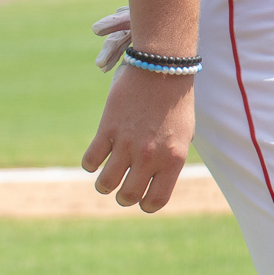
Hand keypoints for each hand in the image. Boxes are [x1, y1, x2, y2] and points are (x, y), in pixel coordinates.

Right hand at [83, 67, 196, 211]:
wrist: (162, 69)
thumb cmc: (176, 103)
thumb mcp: (183, 135)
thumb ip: (169, 159)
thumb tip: (155, 179)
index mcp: (173, 160)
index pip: (156, 200)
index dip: (146, 205)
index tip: (142, 198)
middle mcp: (150, 157)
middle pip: (127, 197)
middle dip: (123, 196)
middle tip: (123, 186)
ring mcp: (127, 144)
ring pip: (105, 184)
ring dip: (104, 184)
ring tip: (107, 176)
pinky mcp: (107, 130)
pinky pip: (90, 161)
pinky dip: (91, 163)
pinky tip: (98, 155)